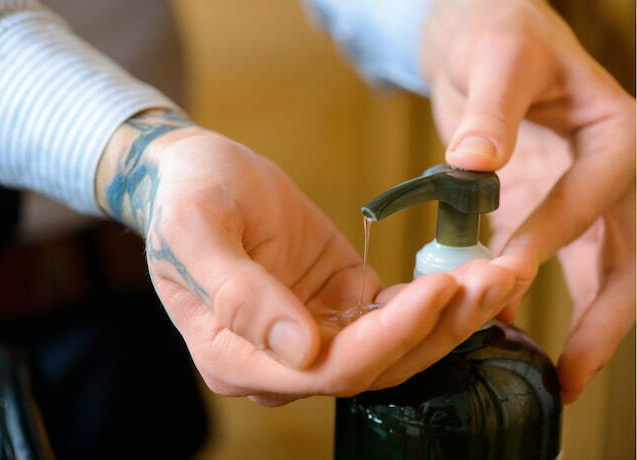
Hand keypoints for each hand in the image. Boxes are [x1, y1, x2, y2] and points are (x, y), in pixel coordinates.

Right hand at [95, 110, 528, 405]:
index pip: (326, 370)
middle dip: (439, 328)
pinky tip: (474, 272)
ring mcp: (314, 331)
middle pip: (373, 365)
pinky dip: (436, 297)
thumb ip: (238, 294)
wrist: (194, 172)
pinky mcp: (339, 301)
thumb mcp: (197, 231)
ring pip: (394, 344)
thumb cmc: (184, 197)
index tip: (438, 291)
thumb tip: (300, 351)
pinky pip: (394, 312)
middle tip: (495, 277)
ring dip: (451, 316)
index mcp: (236, 356)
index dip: (388, 337)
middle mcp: (280, 359)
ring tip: (502, 272)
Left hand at [421, 0, 634, 401]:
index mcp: (618, 133)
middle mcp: (613, 169)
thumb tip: (474, 162)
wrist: (483, 36)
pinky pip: (559, 259)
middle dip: (604, 317)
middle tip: (573, 373)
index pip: (593, 196)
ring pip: (602, 268)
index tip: (509, 271)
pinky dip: (542, 293)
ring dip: (587, 323)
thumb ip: (490, 110)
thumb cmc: (497, 35)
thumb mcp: (498, 59)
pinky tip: (514, 324)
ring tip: (563, 375)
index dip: (552, 235)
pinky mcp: (551, 204)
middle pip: (624, 254)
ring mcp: (585, 192)